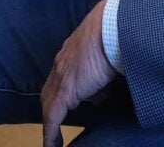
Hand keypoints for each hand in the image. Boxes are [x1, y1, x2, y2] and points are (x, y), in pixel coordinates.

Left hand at [40, 0, 116, 146]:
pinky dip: (50, 133)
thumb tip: (99, 94)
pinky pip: (52, 117)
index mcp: (69, 55)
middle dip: (50, 110)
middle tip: (54, 128)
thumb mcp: (105, 56)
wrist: (112, 27)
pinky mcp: (66, 91)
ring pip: (48, 105)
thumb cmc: (114, 35)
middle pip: (48, 93)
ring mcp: (61, 77)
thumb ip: (99, 73)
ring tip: (53, 140)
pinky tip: (51, 146)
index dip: (58, 95)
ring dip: (50, 122)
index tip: (61, 108)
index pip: (58, 79)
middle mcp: (60, 65)